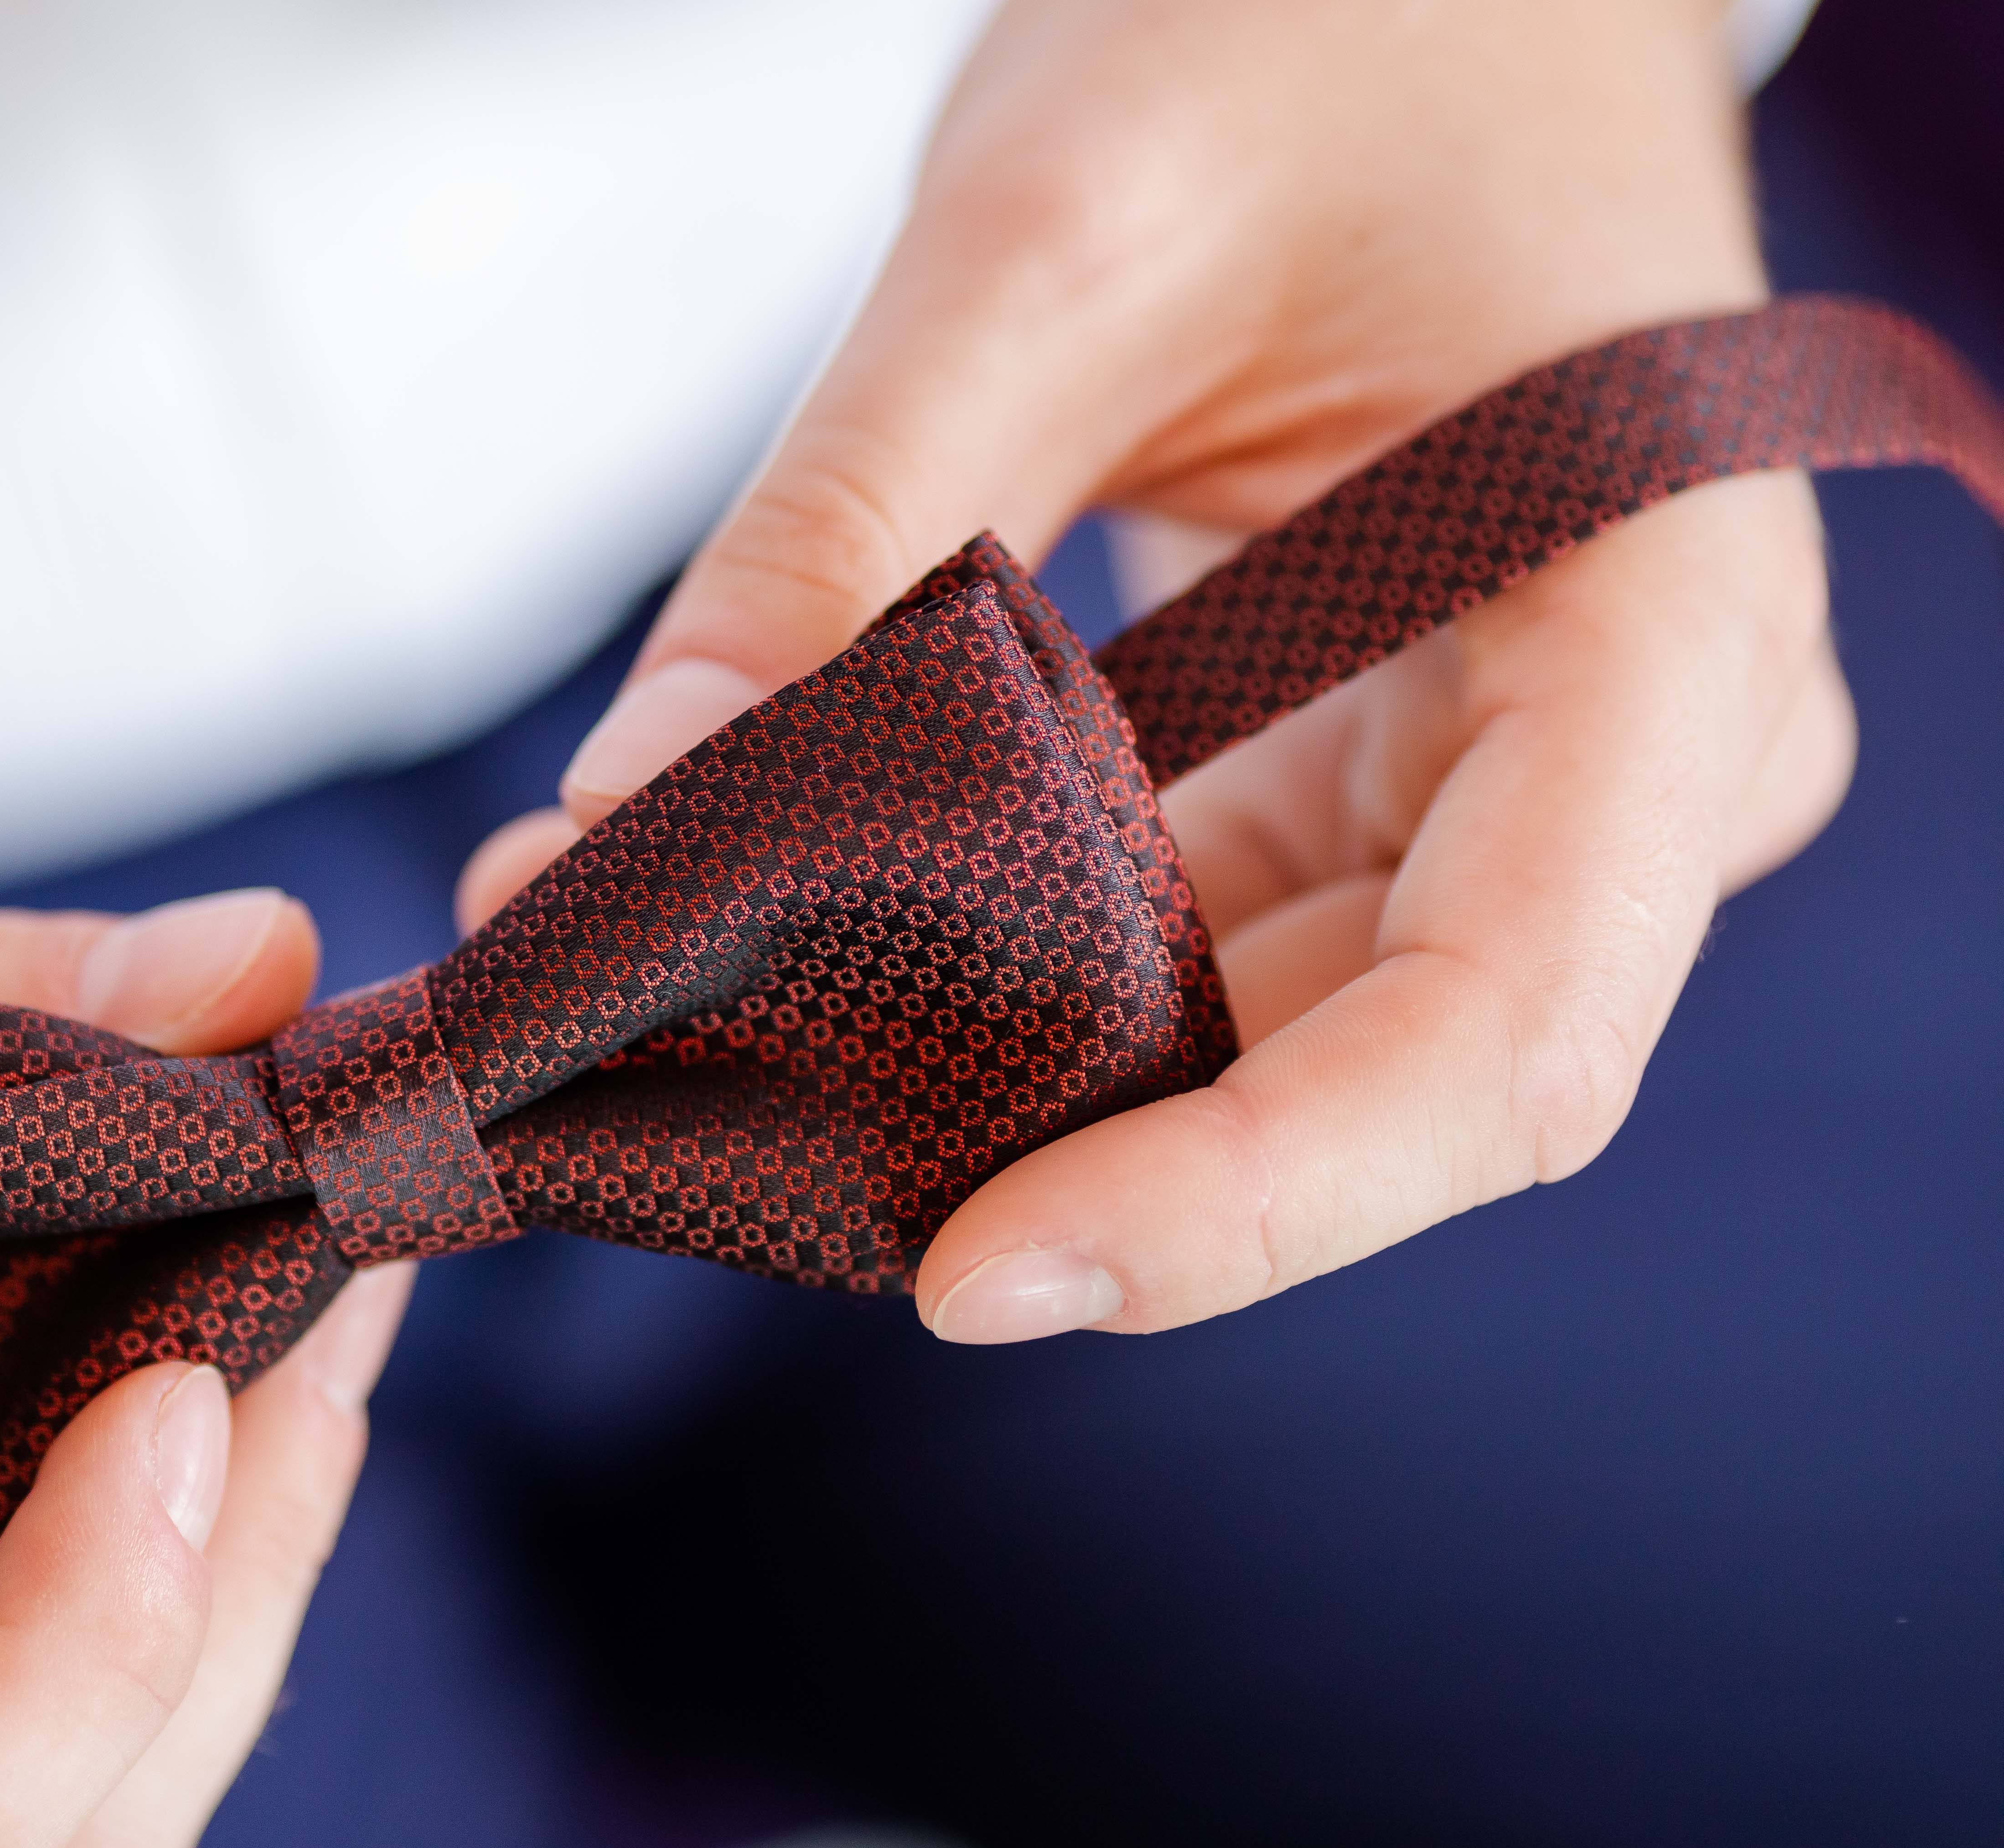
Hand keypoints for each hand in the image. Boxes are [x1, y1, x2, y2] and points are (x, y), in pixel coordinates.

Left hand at [463, 0, 1842, 1342]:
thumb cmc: (1314, 17)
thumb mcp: (1056, 238)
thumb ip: (844, 531)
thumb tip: (632, 805)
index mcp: (1659, 638)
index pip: (1496, 1038)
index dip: (1241, 1207)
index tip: (970, 1277)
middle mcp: (1609, 765)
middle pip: (1351, 1079)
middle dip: (1044, 1148)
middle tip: (728, 1153)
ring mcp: (1482, 784)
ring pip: (1241, 1037)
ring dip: (979, 1066)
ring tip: (699, 1031)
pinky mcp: (1352, 774)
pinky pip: (1182, 939)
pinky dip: (989, 965)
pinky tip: (789, 933)